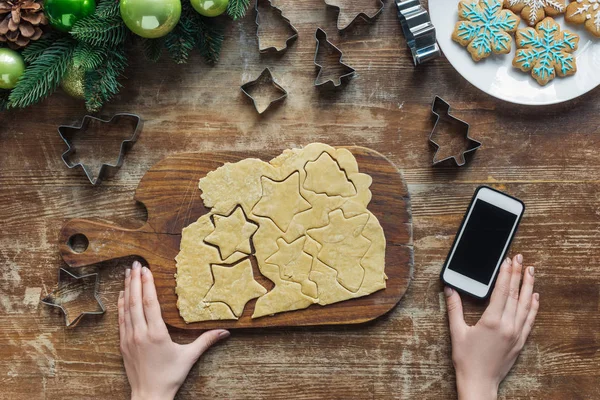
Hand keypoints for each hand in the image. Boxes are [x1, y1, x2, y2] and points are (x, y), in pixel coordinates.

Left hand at [118, 260, 229, 399]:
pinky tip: (122, 295)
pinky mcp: (123, 344)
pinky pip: (121, 319)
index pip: (150, 303)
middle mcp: (140, 334)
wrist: (149, 396)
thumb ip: (206, 341)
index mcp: (156, 334)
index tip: (146, 270)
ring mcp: (129, 338)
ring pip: (126, 308)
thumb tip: (225, 332)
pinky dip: (121, 305)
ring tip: (127, 273)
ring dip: (126, 289)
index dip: (148, 284)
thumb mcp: (189, 357)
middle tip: (135, 263)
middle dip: (135, 281)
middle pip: (135, 301)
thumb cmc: (170, 377)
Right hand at [444, 254, 539, 399]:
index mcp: (492, 321)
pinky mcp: (520, 342)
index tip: (508, 260)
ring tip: (531, 272)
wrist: (479, 382)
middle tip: (522, 259)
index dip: (505, 274)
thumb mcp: (457, 332)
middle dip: (518, 275)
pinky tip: (535, 296)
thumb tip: (450, 289)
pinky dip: (534, 306)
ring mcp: (516, 334)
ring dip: (529, 286)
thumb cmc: (466, 359)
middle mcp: (508, 326)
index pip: (502, 291)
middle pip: (515, 295)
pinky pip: (530, 319)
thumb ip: (454, 308)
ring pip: (526, 305)